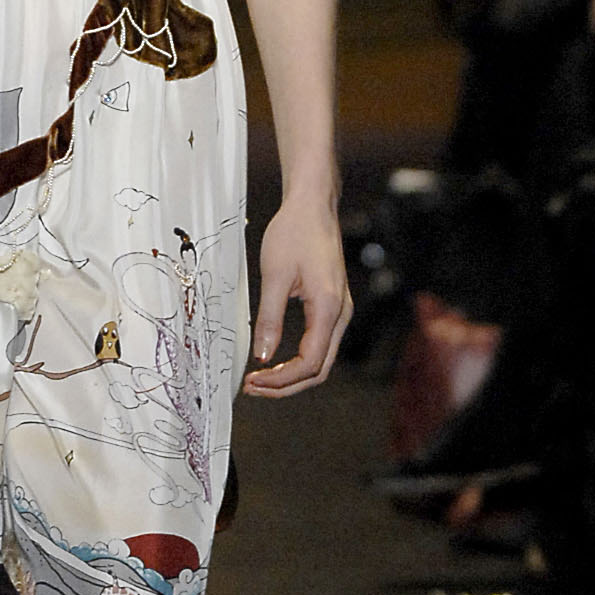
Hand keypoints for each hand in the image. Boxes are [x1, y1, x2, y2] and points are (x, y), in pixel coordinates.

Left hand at [244, 195, 349, 395]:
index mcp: (328, 308)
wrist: (313, 206)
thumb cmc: (295, 232)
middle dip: (286, 385)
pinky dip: (298, 361)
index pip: (309, 363)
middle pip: (319, 370)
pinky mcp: (332, 307)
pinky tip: (276, 361)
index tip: (254, 381)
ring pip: (321, 361)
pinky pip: (320, 345)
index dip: (281, 380)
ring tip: (261, 379)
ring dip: (292, 376)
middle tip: (254, 388)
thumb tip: (263, 355)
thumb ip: (269, 318)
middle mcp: (340, 314)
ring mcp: (339, 312)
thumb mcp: (275, 275)